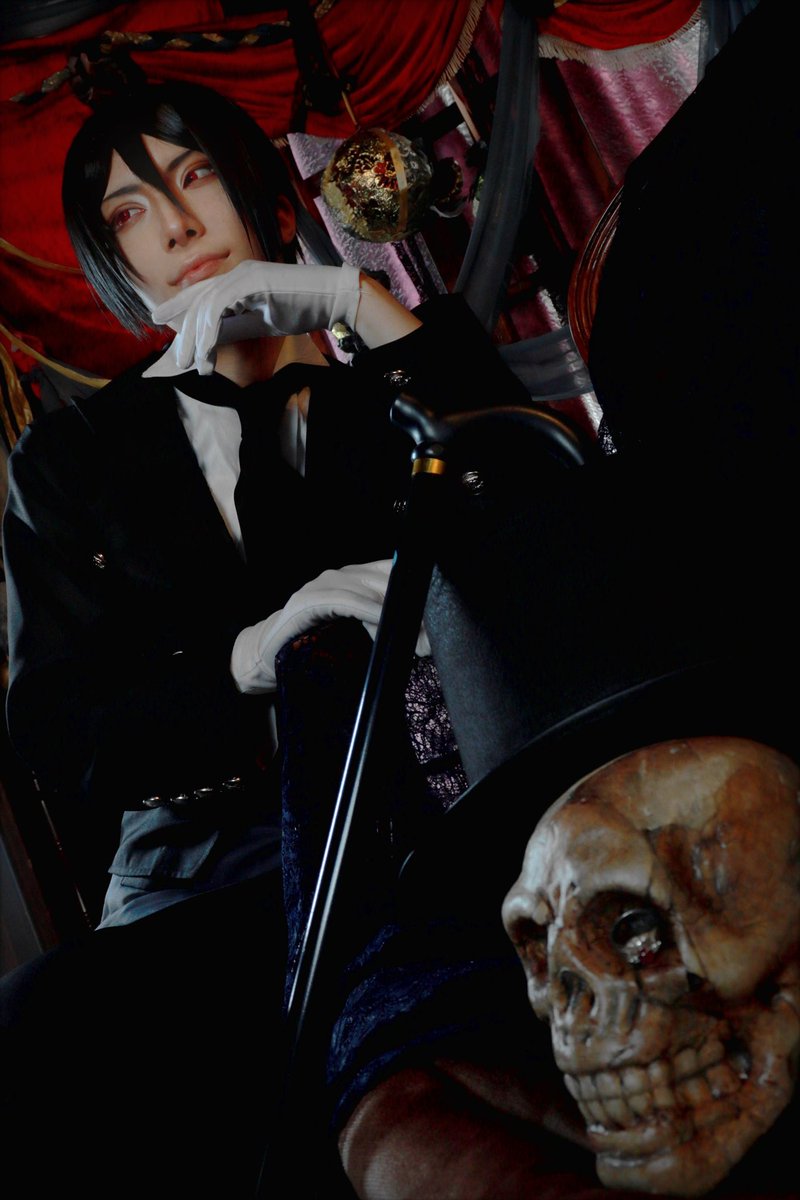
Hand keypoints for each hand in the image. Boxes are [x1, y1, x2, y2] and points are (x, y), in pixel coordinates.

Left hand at [151, 260, 362, 374]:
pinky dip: (210, 332)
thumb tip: (209, 340)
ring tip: (194, 365)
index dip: (178, 305)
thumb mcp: (259, 321)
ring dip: (196, 339)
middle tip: (179, 360)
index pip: (201, 293)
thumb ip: (234, 325)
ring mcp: (242, 276)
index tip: (158, 320)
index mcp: (238, 279)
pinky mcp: (250, 283)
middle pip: (198, 302)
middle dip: (185, 333)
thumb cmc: (301, 309)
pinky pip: (220, 308)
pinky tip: (207, 352)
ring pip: (205, 306)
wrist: (330, 299)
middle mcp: (236, 274)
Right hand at [231, 560, 430, 693]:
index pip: (393, 571)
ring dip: (395, 611)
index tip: (439, 610)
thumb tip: (421, 640)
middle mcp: (341, 575)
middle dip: (412, 605)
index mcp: (355, 579)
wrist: (267, 654)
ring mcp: (323, 585)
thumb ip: (382, 627)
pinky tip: (383, 621)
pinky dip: (367, 610)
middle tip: (432, 633)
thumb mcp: (356, 634)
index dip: (416, 588)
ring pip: (370, 587)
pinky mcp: (308, 601)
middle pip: (387, 579)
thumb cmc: (314, 645)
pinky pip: (345, 601)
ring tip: (414, 633)